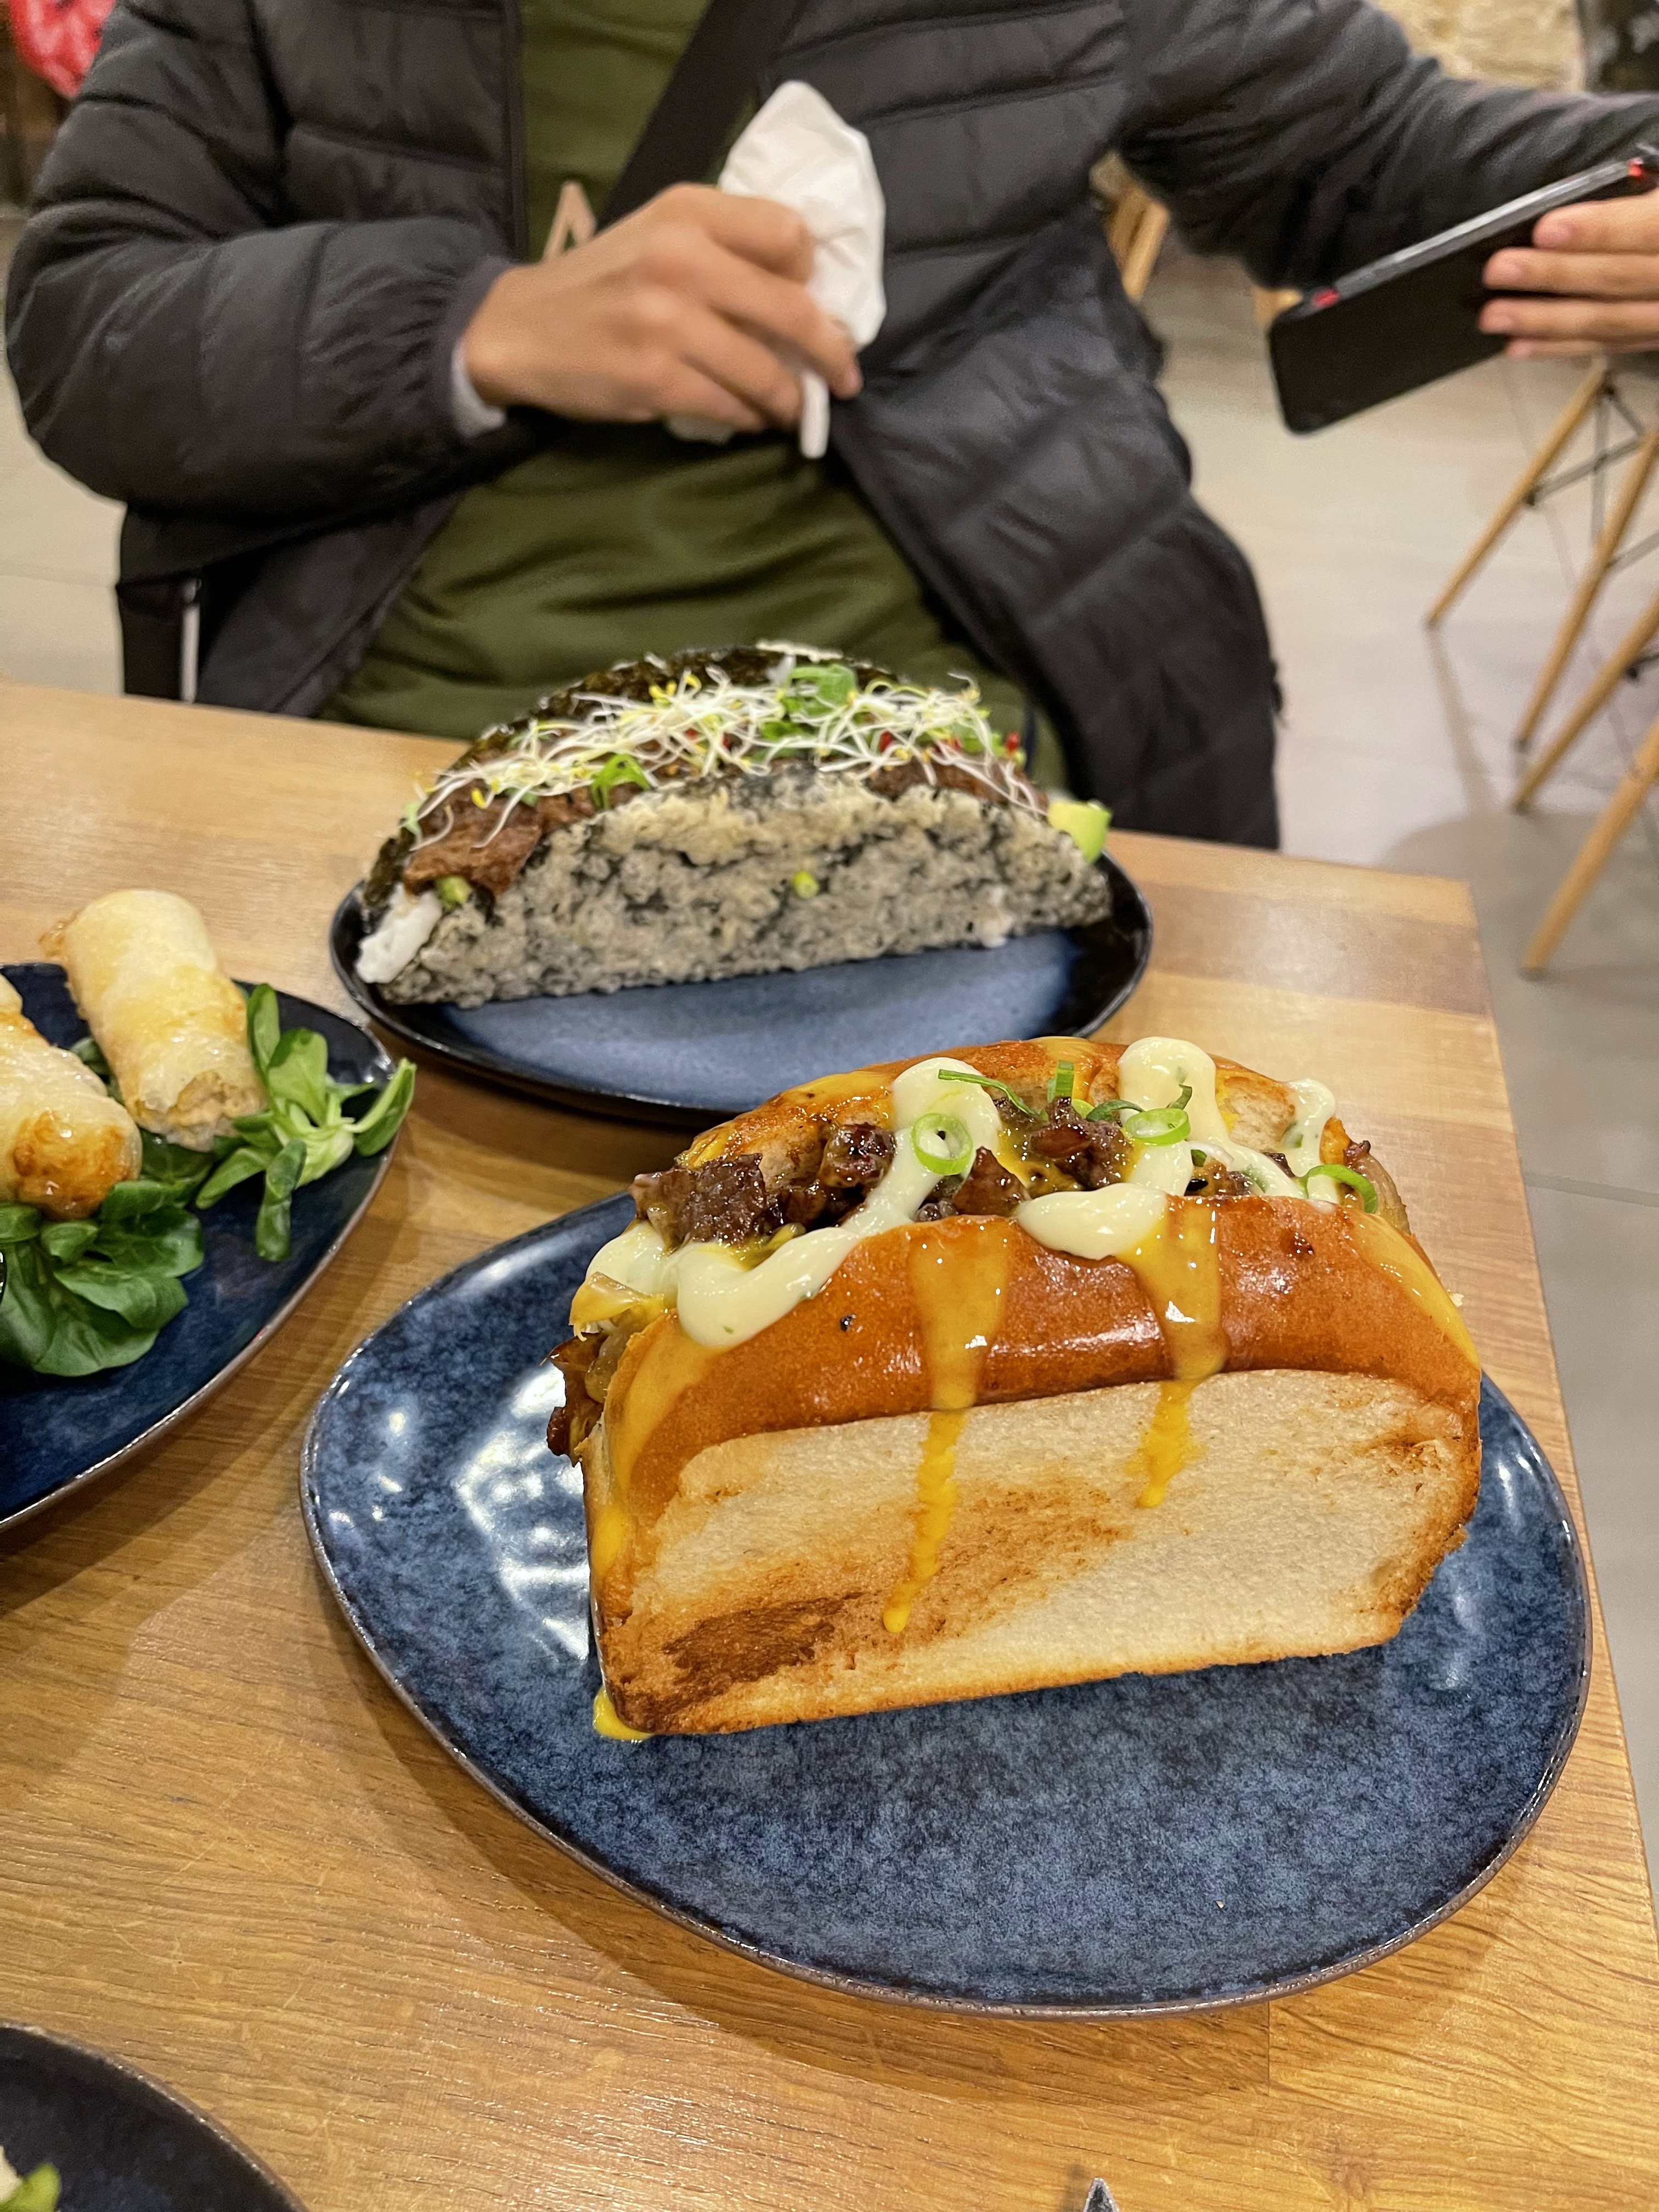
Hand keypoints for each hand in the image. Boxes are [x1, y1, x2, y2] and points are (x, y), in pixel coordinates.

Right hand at [462, 182, 861, 431]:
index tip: (814, 304)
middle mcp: (680, 259)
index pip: (790, 234)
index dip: (813, 277)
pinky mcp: (654, 380)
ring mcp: (667, 322)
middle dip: (830, 352)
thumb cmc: (602, 281)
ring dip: (790, 398)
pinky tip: (752, 418)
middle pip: (792, 309)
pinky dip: (751, 418)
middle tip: (843, 377)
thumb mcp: (658, 232)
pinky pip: (730, 406)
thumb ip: (725, 245)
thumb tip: (805, 293)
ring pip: (765, 371)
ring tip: (794, 408)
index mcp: (687, 211)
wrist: (519, 327)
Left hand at [1481, 188, 1658, 356]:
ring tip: (1493, 317)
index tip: (1546, 229)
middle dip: (1556, 275)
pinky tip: (1519, 347)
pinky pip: (1610, 344)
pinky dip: (1562, 346)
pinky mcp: (1657, 336)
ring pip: (1610, 320)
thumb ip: (1643, 195)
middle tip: (1499, 270)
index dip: (1600, 230)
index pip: (1648, 229)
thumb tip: (1580, 203)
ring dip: (1546, 321)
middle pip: (1620, 278)